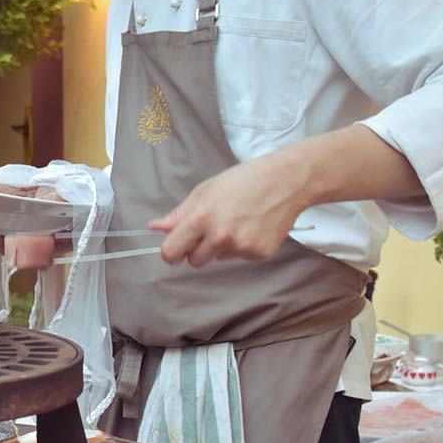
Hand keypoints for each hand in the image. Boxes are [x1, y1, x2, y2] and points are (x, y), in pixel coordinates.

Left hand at [150, 152, 306, 266]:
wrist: (286, 181)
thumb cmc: (244, 181)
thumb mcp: (206, 191)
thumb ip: (180, 214)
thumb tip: (156, 227)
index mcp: (202, 217)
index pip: (171, 251)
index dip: (171, 252)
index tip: (175, 249)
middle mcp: (220, 235)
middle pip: (194, 261)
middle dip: (198, 249)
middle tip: (213, 228)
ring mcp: (241, 247)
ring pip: (218, 258)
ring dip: (222, 246)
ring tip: (238, 221)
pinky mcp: (259, 254)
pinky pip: (239, 257)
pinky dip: (243, 246)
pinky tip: (253, 226)